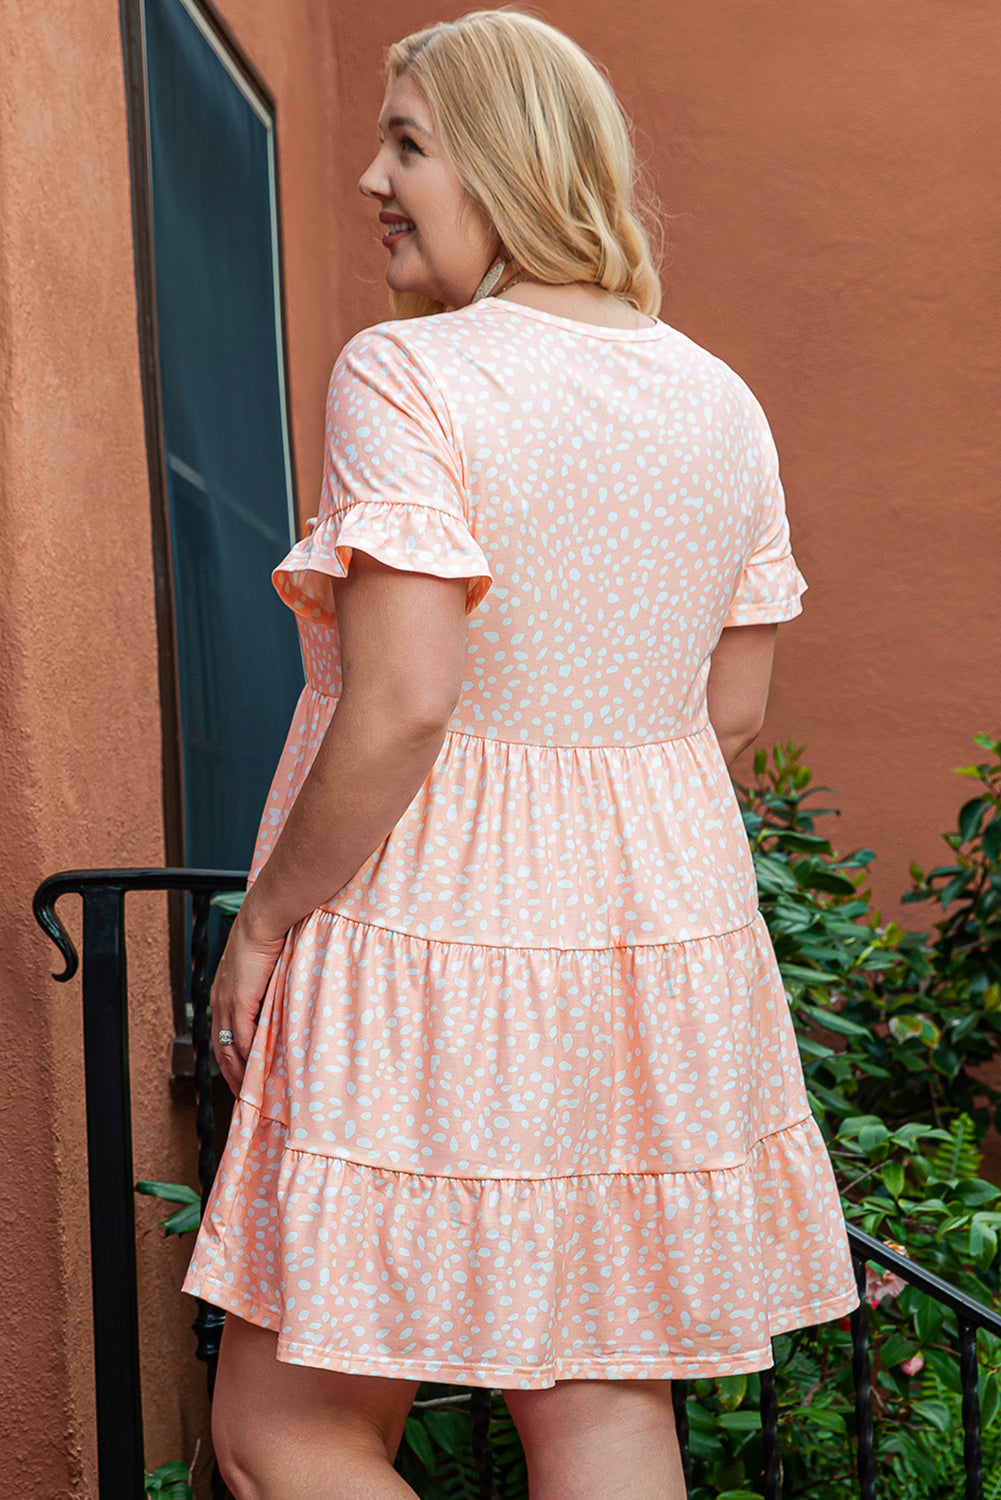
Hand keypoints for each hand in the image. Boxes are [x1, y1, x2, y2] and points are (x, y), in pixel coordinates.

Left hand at [210, 914, 286, 1093]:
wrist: (262, 920)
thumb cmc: (268, 937)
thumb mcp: (263, 970)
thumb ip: (265, 991)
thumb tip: (279, 1007)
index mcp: (222, 994)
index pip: (222, 1037)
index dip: (230, 1060)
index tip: (241, 1077)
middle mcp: (219, 1003)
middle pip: (221, 1051)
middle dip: (232, 1077)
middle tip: (245, 1097)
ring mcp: (227, 1005)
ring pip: (229, 1051)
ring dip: (240, 1075)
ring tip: (252, 1094)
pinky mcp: (239, 1004)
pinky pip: (242, 1041)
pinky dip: (249, 1061)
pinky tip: (258, 1075)